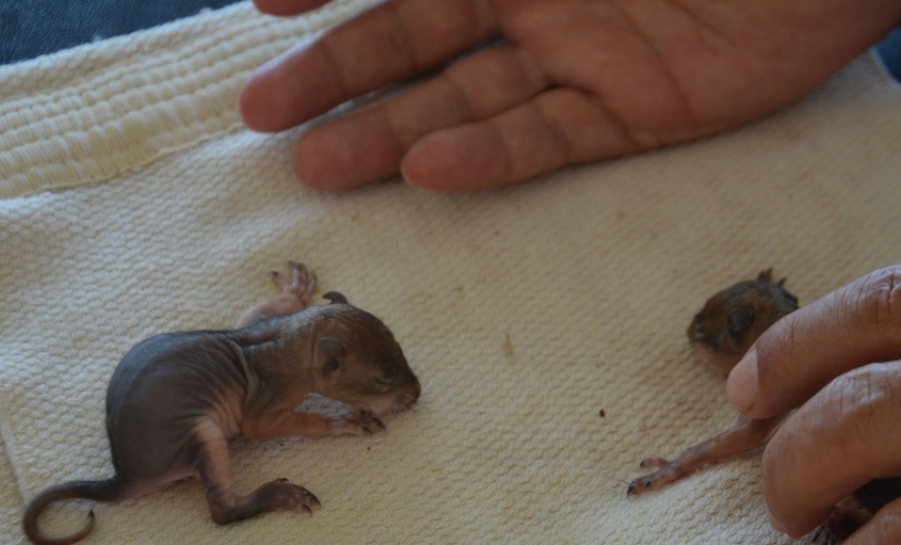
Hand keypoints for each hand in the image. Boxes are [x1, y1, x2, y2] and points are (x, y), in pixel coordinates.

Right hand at [239, 0, 900, 190]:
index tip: (259, 1)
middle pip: (418, 43)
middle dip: (338, 74)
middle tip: (261, 118)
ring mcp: (585, 57)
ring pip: (470, 102)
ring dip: (394, 132)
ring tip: (321, 168)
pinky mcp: (641, 110)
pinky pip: (553, 137)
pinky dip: (492, 156)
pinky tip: (431, 171)